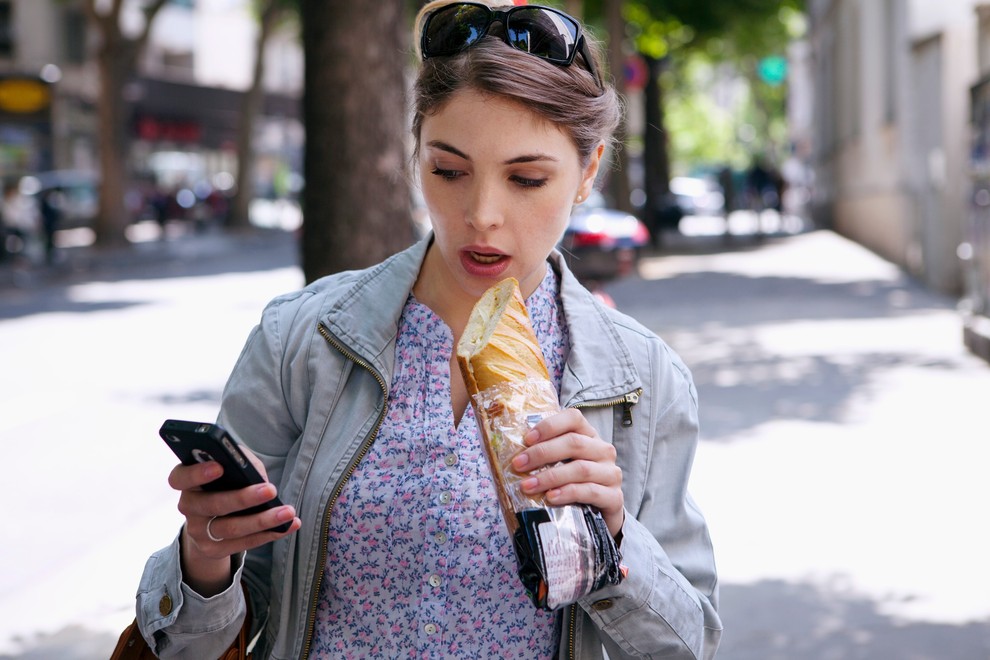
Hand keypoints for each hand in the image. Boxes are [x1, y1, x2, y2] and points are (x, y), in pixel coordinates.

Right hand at [170, 446, 299, 595]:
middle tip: (271, 490)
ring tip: (288, 512)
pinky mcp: (212, 549)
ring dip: (263, 520)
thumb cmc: (227, 481)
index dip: (197, 473)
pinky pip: (242, 544)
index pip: (180, 477)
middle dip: (244, 498)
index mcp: (186, 481)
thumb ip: (240, 462)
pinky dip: (269, 534)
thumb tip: (259, 477)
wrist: (214, 517)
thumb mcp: (231, 466)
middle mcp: (188, 506)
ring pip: (230, 528)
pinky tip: (289, 525)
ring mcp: (198, 531)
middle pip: (213, 505)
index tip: (219, 466)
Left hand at [510, 408, 624, 536]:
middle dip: (542, 453)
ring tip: (528, 486)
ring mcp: (611, 473)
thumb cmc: (574, 484)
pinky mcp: (614, 497)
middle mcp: (603, 450)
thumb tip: (512, 453)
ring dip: (550, 477)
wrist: (602, 515)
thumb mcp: (561, 464)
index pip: (573, 418)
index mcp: (589, 436)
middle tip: (519, 465)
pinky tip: (550, 498)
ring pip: (580, 469)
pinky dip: (567, 493)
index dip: (549, 426)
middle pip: (574, 443)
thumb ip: (545, 454)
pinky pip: (590, 492)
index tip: (526, 439)